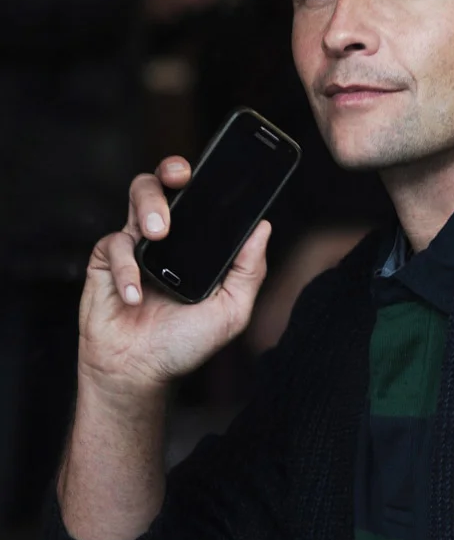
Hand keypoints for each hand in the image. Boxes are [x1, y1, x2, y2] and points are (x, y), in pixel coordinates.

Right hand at [79, 157, 270, 391]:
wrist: (140, 373)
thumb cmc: (184, 343)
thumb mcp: (230, 311)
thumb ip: (249, 271)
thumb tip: (263, 227)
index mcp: (198, 243)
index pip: (202, 198)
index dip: (207, 176)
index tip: (218, 166)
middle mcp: (167, 237)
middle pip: (165, 183)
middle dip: (170, 171)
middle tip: (181, 178)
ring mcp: (136, 245)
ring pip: (138, 196)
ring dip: (151, 206)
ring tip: (158, 232)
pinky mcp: (105, 261)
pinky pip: (114, 245)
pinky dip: (126, 270)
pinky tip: (136, 296)